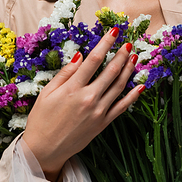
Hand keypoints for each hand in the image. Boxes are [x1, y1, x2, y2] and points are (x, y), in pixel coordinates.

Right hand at [23, 27, 141, 180]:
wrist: (44, 149)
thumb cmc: (41, 119)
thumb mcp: (47, 93)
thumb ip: (65, 74)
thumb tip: (79, 56)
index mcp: (73, 89)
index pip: (94, 60)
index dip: (106, 43)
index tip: (114, 32)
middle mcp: (88, 98)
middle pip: (111, 71)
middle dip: (122, 54)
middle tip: (129, 43)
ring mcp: (98, 112)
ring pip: (119, 86)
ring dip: (129, 70)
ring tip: (134, 57)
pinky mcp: (103, 123)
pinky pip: (122, 107)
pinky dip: (133, 96)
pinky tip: (140, 86)